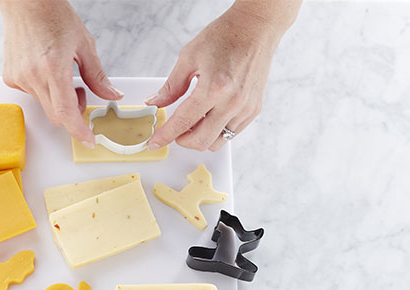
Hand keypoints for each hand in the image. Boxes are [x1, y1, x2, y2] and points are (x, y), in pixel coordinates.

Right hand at [0, 0, 123, 146]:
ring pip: (44, 105)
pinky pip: (32, 94)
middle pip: (56, 114)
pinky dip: (43, 89)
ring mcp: (19, 78)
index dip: (78, 130)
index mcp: (53, 67)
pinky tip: (44, 68)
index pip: (66, 112)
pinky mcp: (11, 77)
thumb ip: (98, 76)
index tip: (88, 139)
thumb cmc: (53, 16)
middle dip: (72, 111)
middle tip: (80, 90)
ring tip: (62, 73)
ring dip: (58, 98)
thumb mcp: (84, 45)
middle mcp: (33, 75)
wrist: (26, 3)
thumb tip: (111, 95)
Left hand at [146, 1, 297, 151]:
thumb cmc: (225, 37)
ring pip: (217, 142)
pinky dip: (216, 131)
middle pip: (201, 140)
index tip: (154, 143)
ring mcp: (245, 108)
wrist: (255, 28)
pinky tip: (208, 117)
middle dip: (182, 140)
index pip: (183, 122)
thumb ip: (171, 86)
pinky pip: (231, 133)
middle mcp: (232, 102)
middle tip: (174, 131)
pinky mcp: (254, 109)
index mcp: (214, 88)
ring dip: (200, 138)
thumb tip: (155, 103)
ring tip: (192, 122)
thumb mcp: (189, 57)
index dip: (165, 136)